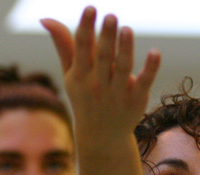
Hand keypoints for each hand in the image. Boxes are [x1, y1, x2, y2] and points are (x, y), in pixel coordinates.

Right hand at [41, 7, 159, 137]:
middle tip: (111, 16)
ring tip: (126, 29)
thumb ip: (64, 45)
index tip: (91, 8)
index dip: (86, 27)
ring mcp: (118, 94)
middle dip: (106, 37)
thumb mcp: (72, 75)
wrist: (102, 136)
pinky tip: (155, 52)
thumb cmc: (86, 98)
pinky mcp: (136, 100)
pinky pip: (144, 82)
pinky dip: (150, 68)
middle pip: (104, 58)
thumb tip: (45, 17)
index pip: (82, 48)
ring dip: (125, 49)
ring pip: (123, 68)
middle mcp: (99, 84)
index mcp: (81, 75)